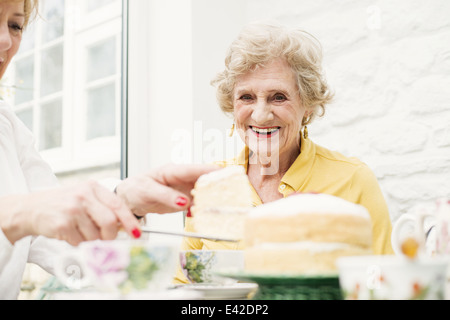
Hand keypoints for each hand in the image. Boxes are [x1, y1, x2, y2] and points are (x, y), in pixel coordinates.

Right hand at [0, 181, 141, 245]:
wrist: (29, 208)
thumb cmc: (61, 204)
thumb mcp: (84, 198)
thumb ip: (103, 208)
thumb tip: (124, 227)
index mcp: (92, 187)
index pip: (118, 205)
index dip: (130, 221)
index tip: (137, 233)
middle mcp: (83, 195)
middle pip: (110, 222)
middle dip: (109, 236)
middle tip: (104, 239)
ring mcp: (72, 209)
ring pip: (95, 235)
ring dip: (90, 240)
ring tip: (79, 231)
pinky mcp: (62, 223)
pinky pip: (80, 242)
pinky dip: (77, 243)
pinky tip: (68, 233)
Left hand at [115, 164, 219, 216]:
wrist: (129, 198)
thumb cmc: (136, 188)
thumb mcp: (147, 191)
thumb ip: (166, 196)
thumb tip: (184, 203)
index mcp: (173, 171)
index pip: (195, 169)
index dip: (211, 170)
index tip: (225, 172)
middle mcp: (181, 178)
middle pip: (204, 179)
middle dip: (219, 183)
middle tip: (235, 190)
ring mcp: (184, 189)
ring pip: (203, 191)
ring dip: (215, 197)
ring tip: (229, 203)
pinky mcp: (184, 200)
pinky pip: (198, 203)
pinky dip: (205, 208)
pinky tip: (213, 213)